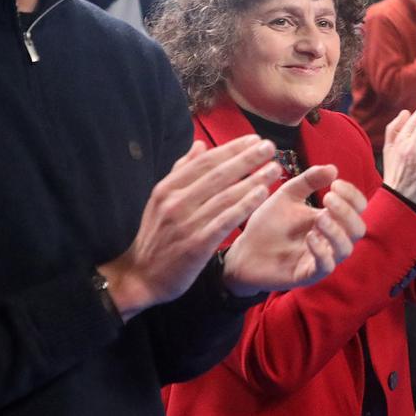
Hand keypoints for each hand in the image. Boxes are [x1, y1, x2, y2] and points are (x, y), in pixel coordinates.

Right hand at [98, 135, 280, 320]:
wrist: (140, 277)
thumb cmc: (156, 235)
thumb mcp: (160, 200)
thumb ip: (181, 171)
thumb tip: (200, 145)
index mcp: (167, 189)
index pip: (205, 162)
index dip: (231, 149)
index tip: (254, 139)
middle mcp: (175, 203)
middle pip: (218, 175)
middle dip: (247, 159)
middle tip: (270, 147)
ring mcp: (186, 224)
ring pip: (225, 196)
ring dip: (253, 180)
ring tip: (274, 168)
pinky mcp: (196, 245)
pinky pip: (225, 221)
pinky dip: (244, 206)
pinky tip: (262, 194)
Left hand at [221, 165, 367, 296]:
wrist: (243, 251)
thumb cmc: (268, 224)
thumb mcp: (287, 196)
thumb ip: (308, 181)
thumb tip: (333, 168)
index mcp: (330, 219)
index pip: (357, 208)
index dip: (352, 195)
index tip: (335, 183)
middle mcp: (330, 239)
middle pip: (358, 229)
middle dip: (347, 212)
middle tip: (328, 199)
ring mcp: (320, 258)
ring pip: (346, 248)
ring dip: (337, 231)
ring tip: (319, 218)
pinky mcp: (307, 274)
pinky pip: (325, 266)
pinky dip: (322, 251)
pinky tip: (310, 237)